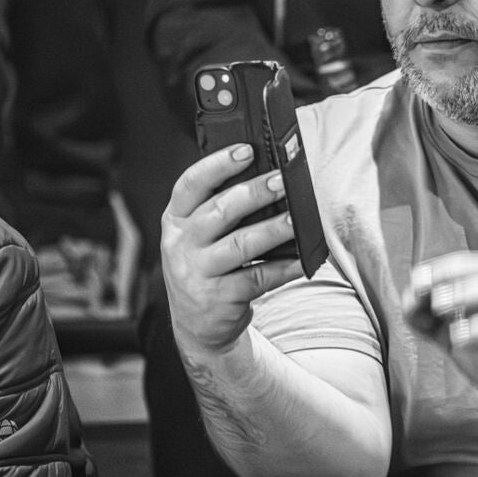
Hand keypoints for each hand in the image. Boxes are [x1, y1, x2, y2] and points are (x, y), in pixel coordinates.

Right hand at [160, 144, 301, 355]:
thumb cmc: (206, 267)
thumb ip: (218, 210)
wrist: (198, 326)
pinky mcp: (218, 299)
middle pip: (219, 211)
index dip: (217, 164)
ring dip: (272, 229)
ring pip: (240, 245)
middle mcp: (180, 245)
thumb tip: (268, 179)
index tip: (246, 150)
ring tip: (297, 219)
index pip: (190, 184)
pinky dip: (283, 268)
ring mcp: (197, 274)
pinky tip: (303, 259)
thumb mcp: (197, 237)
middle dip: (254, 193)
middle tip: (283, 180)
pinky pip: (257, 278)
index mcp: (175, 220)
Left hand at [407, 250, 477, 423]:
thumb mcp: (455, 335)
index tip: (417, 278)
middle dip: (454, 274)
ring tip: (440, 306)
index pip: (474, 262)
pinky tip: (458, 337)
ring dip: (471, 294)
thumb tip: (407, 300)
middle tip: (425, 290)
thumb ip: (429, 319)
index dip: (444, 265)